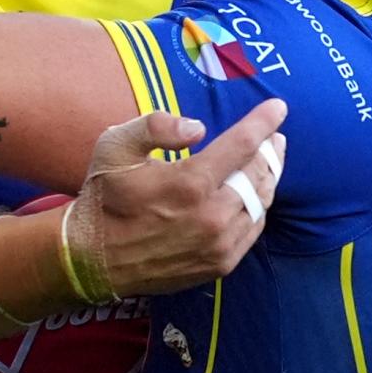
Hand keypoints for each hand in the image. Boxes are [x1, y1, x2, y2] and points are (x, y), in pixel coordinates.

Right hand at [70, 100, 287, 296]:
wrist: (93, 260)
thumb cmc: (104, 198)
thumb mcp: (115, 147)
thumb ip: (155, 126)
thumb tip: (197, 127)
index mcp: (189, 183)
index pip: (242, 145)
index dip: (263, 123)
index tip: (278, 108)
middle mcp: (212, 215)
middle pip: (259, 174)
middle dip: (269, 151)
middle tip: (273, 138)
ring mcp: (219, 244)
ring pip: (261, 203)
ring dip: (268, 179)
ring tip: (268, 163)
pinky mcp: (220, 264)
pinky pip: (253, 229)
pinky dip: (258, 208)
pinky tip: (253, 196)